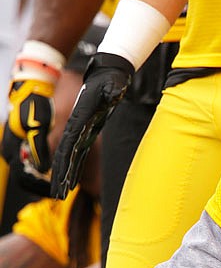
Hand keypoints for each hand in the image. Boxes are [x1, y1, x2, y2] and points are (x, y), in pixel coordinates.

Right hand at [51, 53, 133, 198]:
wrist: (107, 73)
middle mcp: (76, 126)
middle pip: (64, 155)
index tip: (63, 178)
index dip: (65, 162)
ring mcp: (80, 130)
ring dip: (65, 175)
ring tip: (62, 193)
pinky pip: (77, 153)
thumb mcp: (112, 84)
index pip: (68, 144)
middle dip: (60, 175)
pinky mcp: (86, 132)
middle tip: (58, 194)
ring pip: (68, 156)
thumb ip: (112, 90)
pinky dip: (74, 167)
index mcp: (79, 119)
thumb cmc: (111, 79)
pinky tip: (74, 180)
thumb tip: (115, 93)